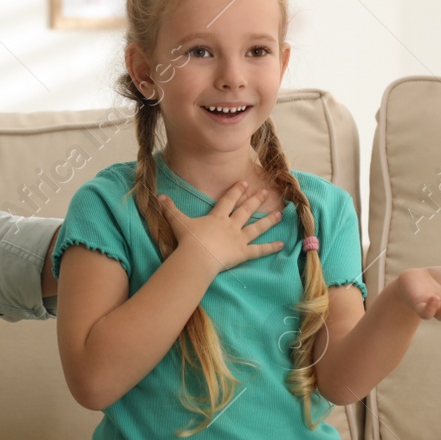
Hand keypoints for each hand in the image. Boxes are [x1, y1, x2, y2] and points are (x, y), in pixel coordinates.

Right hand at [160, 180, 284, 273]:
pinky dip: (271, 248)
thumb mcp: (178, 222)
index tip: (245, 182)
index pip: (228, 200)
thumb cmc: (188, 240)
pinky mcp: (244, 253)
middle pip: (246, 210)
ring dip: (269, 220)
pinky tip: (282, 244)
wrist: (198, 257)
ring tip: (280, 214)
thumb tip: (158, 196)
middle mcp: (231, 225)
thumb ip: (170, 209)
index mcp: (217, 217)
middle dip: (255, 200)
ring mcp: (239, 239)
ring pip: (257, 227)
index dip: (236, 191)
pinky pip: (259, 250)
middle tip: (265, 192)